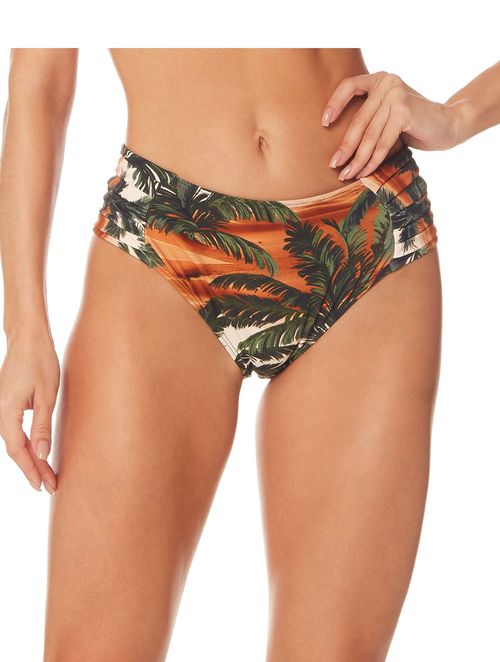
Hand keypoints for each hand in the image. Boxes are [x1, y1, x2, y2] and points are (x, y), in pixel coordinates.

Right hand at [0, 333, 59, 493]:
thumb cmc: (39, 362)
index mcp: (6, 412)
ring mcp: (2, 408)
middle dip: (32, 469)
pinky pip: (15, 431)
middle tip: (50, 486)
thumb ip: (43, 426)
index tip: (43, 485)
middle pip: (15, 450)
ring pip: (15, 442)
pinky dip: (27, 445)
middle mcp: (0, 412)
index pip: (18, 450)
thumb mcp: (47, 395)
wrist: (28, 339)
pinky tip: (38, 453)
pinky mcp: (8, 404)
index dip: (31, 470)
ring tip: (47, 474)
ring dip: (30, 459)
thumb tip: (42, 454)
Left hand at [322, 70, 463, 179]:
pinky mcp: (404, 112)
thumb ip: (370, 117)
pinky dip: (373, 161)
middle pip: (358, 120)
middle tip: (333, 165)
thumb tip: (338, 144)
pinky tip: (365, 172)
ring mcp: (396, 96)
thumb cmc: (415, 124)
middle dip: (345, 147)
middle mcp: (387, 83)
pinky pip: (382, 143)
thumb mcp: (388, 115)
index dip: (334, 103)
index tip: (324, 123)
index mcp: (380, 80)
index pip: (349, 85)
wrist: (449, 125)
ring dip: (357, 159)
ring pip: (369, 136)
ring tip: (347, 175)